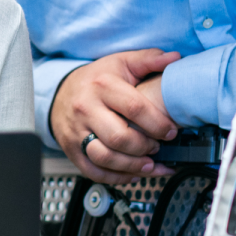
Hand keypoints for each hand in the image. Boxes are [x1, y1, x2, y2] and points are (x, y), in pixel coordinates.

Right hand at [49, 49, 180, 183]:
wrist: (60, 93)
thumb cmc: (96, 80)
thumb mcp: (121, 63)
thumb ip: (148, 59)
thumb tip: (175, 57)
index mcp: (102, 86)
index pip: (134, 108)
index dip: (157, 124)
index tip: (171, 131)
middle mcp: (86, 109)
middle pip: (119, 138)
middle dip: (145, 147)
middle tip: (157, 147)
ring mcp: (77, 132)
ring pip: (105, 157)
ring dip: (133, 166)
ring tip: (149, 163)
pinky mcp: (71, 149)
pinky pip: (93, 171)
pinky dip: (116, 177)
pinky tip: (132, 173)